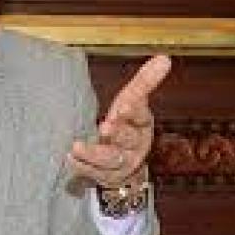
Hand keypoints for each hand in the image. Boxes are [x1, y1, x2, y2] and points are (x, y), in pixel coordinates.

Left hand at [68, 55, 170, 187]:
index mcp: (142, 125)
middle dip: (118, 133)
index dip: (134, 111)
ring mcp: (121, 163)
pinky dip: (82, 166)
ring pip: (110, 160)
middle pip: (128, 139)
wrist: (126, 166)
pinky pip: (93, 173)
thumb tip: (164, 58)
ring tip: (76, 147)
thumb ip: (144, 82)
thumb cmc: (128, 126)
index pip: (142, 117)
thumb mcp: (133, 102)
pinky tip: (69, 159)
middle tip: (105, 128)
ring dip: (94, 153)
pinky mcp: (105, 176)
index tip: (124, 105)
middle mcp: (134, 145)